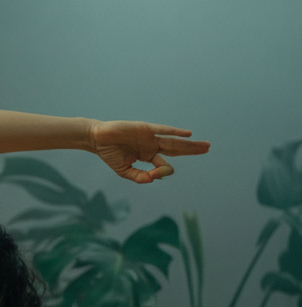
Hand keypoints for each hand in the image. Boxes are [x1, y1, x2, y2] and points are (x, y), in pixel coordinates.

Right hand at [89, 120, 209, 183]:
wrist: (98, 140)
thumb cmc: (110, 154)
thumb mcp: (125, 171)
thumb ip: (140, 177)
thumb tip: (158, 178)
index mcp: (148, 155)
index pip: (163, 163)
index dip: (163, 170)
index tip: (154, 173)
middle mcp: (152, 145)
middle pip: (177, 149)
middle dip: (192, 150)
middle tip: (208, 148)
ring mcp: (150, 136)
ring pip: (174, 141)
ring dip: (190, 144)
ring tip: (205, 145)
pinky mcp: (145, 128)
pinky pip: (163, 131)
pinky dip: (175, 132)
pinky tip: (188, 134)